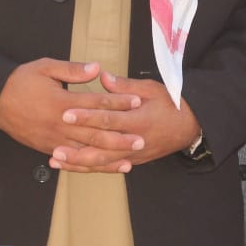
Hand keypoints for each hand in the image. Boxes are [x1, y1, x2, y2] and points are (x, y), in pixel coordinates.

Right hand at [0, 59, 143, 162]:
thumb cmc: (20, 81)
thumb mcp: (45, 67)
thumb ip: (72, 70)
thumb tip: (97, 68)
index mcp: (61, 102)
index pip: (96, 103)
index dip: (118, 102)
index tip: (136, 101)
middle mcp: (60, 124)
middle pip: (95, 133)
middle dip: (120, 136)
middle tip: (142, 138)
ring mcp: (54, 140)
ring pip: (86, 151)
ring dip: (109, 156)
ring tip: (130, 158)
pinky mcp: (47, 149)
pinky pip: (72, 160)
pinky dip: (90, 165)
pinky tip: (104, 166)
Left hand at [52, 72, 200, 172]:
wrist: (191, 126)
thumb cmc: (172, 104)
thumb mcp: (152, 89)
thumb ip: (125, 86)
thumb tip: (102, 77)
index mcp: (138, 119)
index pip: (107, 119)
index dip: (86, 117)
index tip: (66, 113)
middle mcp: (134, 141)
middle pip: (101, 148)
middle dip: (76, 149)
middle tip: (54, 148)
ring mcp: (133, 154)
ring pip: (102, 163)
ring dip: (78, 163)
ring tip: (56, 161)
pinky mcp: (133, 161)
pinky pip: (109, 168)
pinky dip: (90, 169)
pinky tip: (73, 168)